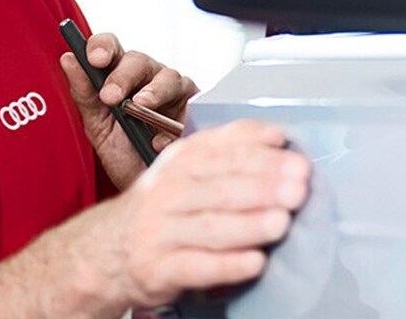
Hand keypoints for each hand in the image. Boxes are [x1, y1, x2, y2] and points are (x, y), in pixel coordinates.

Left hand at [60, 33, 197, 188]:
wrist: (144, 182)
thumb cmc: (121, 151)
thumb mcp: (97, 126)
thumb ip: (84, 93)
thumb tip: (68, 59)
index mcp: (119, 74)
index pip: (110, 47)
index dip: (102, 46)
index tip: (94, 59)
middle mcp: (147, 76)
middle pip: (137, 60)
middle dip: (122, 76)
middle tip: (110, 97)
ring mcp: (172, 90)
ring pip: (167, 76)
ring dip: (152, 91)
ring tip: (140, 107)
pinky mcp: (193, 108)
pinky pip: (187, 105)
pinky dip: (172, 123)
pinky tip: (158, 141)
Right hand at [71, 120, 309, 311]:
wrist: (107, 247)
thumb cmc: (163, 207)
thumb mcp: (185, 169)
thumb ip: (226, 151)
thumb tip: (275, 136)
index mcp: (180, 162)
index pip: (220, 150)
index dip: (257, 150)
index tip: (291, 152)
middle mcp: (168, 191)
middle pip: (219, 187)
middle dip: (261, 186)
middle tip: (298, 188)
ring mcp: (161, 231)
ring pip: (209, 226)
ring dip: (248, 224)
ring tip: (281, 223)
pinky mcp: (158, 268)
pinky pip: (195, 267)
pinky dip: (226, 265)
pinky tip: (254, 263)